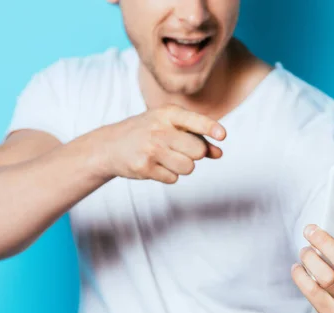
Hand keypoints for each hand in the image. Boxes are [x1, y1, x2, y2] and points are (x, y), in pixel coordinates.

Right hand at [89, 105, 225, 182]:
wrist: (110, 145)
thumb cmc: (149, 133)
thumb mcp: (171, 127)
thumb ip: (197, 137)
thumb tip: (219, 153)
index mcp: (168, 113)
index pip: (194, 120)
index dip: (210, 128)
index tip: (222, 135)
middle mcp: (159, 129)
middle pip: (198, 151)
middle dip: (195, 154)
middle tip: (181, 150)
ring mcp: (150, 149)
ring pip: (188, 167)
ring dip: (183, 166)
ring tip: (167, 158)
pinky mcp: (143, 167)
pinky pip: (173, 178)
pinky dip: (168, 175)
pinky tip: (155, 165)